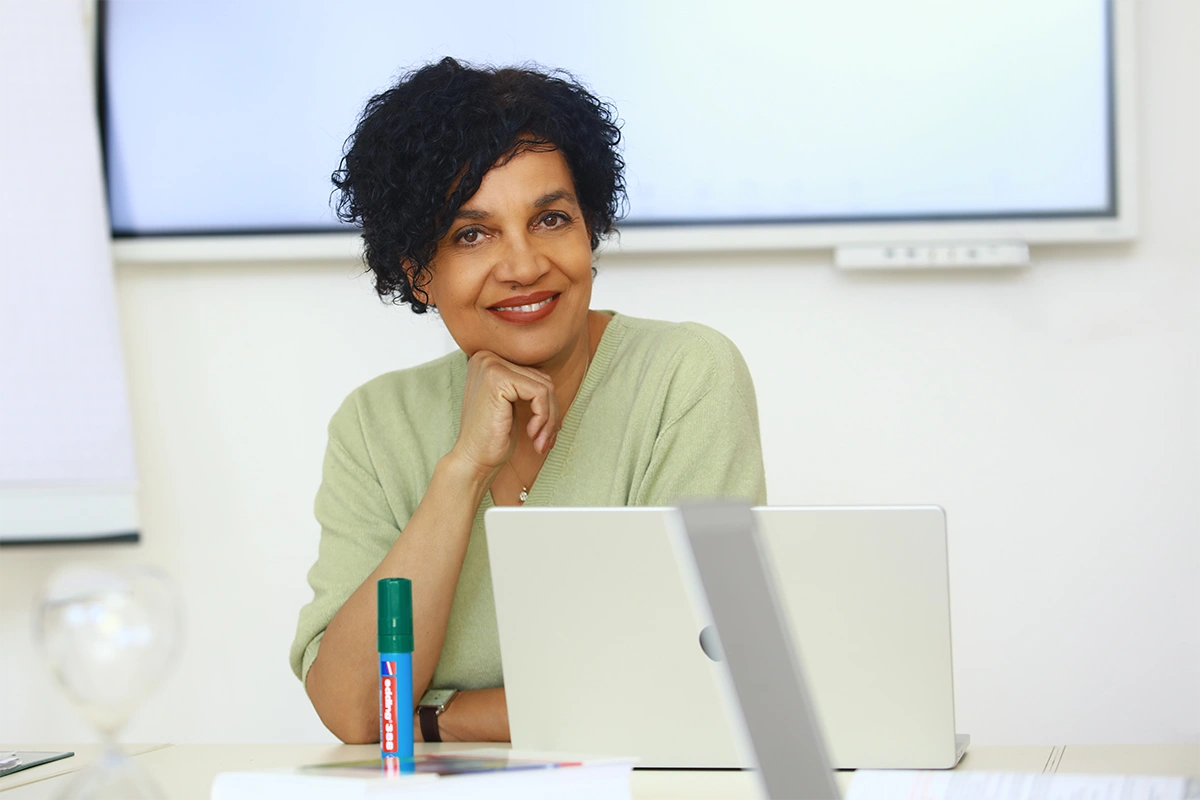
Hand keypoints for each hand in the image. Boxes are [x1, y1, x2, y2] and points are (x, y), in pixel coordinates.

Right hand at [450, 351, 559, 477]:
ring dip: (550, 419)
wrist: (473, 460)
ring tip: (540, 440)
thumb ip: (526, 386)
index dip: (548, 404)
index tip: (547, 430)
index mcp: (489, 361)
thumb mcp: (512, 404)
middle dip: (551, 413)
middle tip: (546, 438)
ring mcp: (491, 365)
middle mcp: (487, 357)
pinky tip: (531, 434)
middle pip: (542, 379)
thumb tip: (553, 382)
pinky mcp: (497, 378)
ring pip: (545, 387)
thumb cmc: (492, 437)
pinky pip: (540, 393)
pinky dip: (544, 418)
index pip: (535, 374)